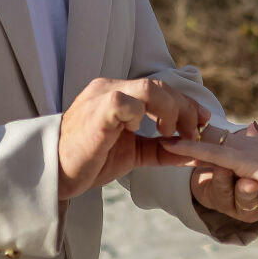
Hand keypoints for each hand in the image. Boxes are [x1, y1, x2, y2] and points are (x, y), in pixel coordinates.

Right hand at [58, 78, 208, 199]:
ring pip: (149, 88)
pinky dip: (142, 117)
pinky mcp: (97, 112)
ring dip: (169, 111)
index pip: (161, 88)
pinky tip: (142, 133)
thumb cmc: (89, 160)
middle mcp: (111, 88)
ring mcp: (103, 96)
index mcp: (118, 94)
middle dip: (185, 109)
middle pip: (160, 86)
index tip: (202, 123)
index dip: (186, 104)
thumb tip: (195, 151)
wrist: (54, 172)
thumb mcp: (133, 152)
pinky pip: (126, 103)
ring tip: (169, 134)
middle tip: (191, 134)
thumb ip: (161, 149)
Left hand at [160, 124, 257, 208]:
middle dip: (187, 131)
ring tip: (158, 132)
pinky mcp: (247, 164)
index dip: (204, 135)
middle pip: (213, 137)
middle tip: (161, 123)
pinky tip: (170, 145)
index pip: (226, 140)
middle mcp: (252, 145)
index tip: (183, 130)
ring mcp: (248, 153)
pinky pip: (211, 154)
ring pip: (207, 143)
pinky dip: (190, 147)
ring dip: (183, 139)